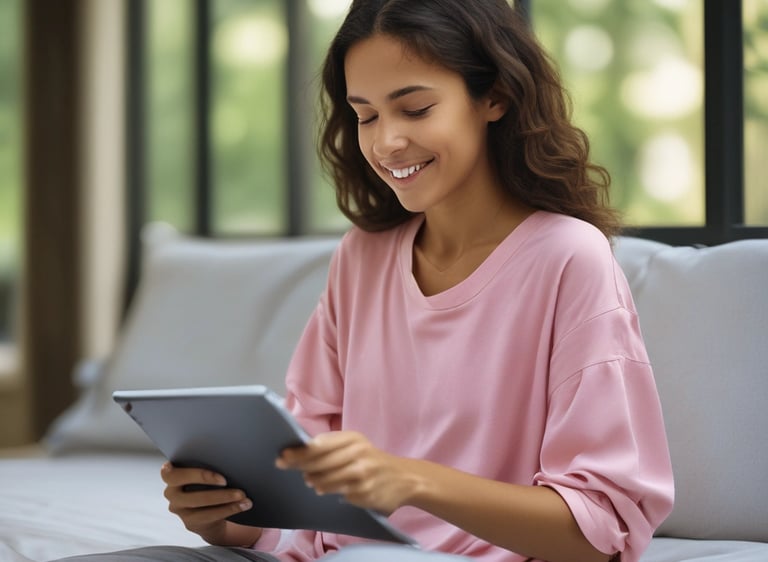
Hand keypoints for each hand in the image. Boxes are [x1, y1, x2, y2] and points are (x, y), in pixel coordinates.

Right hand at [160, 462, 259, 545]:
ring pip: (201, 506)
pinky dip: (229, 509)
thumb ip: (204, 463)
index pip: (169, 474)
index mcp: (171, 475)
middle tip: (233, 486)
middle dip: (214, 490)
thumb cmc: (205, 481)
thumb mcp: (200, 471)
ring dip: (225, 500)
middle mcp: (171, 493)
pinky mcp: (191, 522)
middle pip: (188, 493)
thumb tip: (231, 453)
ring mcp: (180, 510)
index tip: (216, 475)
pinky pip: (210, 516)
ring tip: (243, 497)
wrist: (204, 508)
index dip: (194, 475)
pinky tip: (243, 505)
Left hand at [276, 431, 420, 514]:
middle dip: (299, 466)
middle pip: (319, 462)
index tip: (281, 455)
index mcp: (354, 438)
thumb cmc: (373, 460)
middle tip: (283, 466)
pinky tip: (325, 490)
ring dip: (313, 481)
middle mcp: (359, 453)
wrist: (405, 478)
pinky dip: (329, 492)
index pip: (320, 445)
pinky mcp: (364, 493)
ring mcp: (362, 474)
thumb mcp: (357, 446)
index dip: (299, 451)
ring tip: (310, 481)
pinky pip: (337, 494)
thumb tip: (300, 452)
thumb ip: (332, 447)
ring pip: (325, 481)